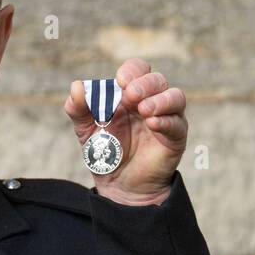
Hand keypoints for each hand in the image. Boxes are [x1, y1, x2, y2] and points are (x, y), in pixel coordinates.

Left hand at [64, 58, 186, 204]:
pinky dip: (166, 121)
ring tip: (144, 110)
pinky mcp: (175, 138)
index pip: (138, 70)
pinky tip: (153, 124)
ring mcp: (166, 118)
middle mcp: (151, 101)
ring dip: (160, 100)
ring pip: (175, 97)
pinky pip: (177, 124)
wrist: (118, 185)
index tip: (120, 81)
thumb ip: (78, 109)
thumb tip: (76, 86)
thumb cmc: (105, 152)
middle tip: (131, 95)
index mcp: (130, 94)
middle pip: (157, 80)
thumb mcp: (86, 130)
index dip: (132, 70)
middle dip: (145, 84)